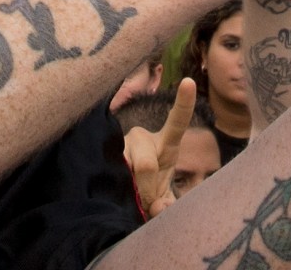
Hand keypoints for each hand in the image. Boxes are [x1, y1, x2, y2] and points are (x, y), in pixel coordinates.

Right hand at [123, 77, 196, 218]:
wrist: (123, 194)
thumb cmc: (152, 191)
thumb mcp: (165, 196)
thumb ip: (168, 204)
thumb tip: (159, 208)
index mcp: (166, 143)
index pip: (177, 122)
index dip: (184, 103)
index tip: (189, 82)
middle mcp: (141, 137)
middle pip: (146, 165)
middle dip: (147, 190)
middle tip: (147, 201)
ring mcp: (120, 144)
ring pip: (126, 170)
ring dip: (131, 192)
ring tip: (131, 195)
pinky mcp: (101, 154)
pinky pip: (110, 173)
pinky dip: (117, 191)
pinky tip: (115, 189)